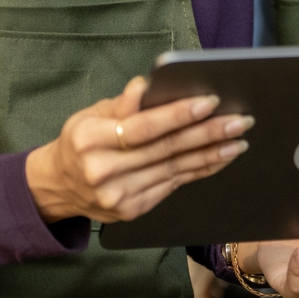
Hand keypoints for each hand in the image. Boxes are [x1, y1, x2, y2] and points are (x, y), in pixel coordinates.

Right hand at [26, 77, 249, 223]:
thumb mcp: (91, 114)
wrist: (57, 186)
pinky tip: (219, 159)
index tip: (210, 102)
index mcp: (90, 139)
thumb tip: (149, 86)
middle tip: (240, 121)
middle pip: (166, 149)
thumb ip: (122, 103)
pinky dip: (199, 171)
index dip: (179, 115)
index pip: (143, 127)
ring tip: (238, 140)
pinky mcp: (131, 211)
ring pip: (175, 170)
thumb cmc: (79, 142)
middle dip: (208, 134)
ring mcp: (118, 196)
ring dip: (212, 155)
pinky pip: (173, 186)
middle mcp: (103, 170)